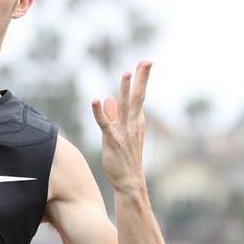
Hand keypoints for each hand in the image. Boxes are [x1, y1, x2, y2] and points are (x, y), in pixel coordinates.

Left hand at [91, 61, 151, 190]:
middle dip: (142, 79)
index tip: (145, 62)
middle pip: (138, 97)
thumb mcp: (121, 133)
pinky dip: (100, 113)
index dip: (142, 79)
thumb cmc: (125, 158)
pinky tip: (96, 101)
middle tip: (146, 61)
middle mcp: (132, 124)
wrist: (129, 181)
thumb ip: (114, 115)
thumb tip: (109, 99)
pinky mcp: (112, 140)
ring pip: (125, 107)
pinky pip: (105, 124)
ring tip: (126, 73)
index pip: (140, 96)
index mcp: (136, 121)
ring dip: (125, 90)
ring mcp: (123, 132)